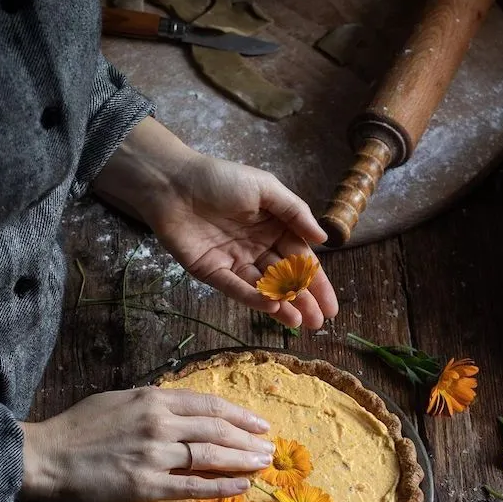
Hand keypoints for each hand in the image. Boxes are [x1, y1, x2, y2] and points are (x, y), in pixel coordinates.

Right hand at [19, 388, 274, 501]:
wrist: (46, 456)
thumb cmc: (78, 427)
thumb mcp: (119, 399)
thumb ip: (153, 402)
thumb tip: (184, 409)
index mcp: (153, 399)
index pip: (209, 405)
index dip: (239, 415)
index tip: (259, 423)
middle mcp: (159, 423)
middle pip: (217, 430)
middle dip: (249, 439)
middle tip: (270, 448)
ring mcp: (154, 455)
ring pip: (211, 456)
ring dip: (242, 461)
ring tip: (263, 465)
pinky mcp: (146, 485)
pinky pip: (193, 486)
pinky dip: (221, 487)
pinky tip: (240, 487)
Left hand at [93, 117, 338, 329]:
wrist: (172, 182)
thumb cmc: (219, 178)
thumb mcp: (265, 188)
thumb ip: (295, 212)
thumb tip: (324, 238)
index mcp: (273, 227)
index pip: (300, 259)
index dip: (317, 283)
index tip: (331, 305)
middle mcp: (256, 248)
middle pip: (285, 279)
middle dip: (304, 301)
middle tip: (319, 323)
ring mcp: (235, 262)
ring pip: (263, 289)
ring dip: (283, 305)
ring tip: (300, 323)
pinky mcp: (212, 272)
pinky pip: (236, 288)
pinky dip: (254, 298)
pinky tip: (273, 307)